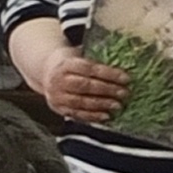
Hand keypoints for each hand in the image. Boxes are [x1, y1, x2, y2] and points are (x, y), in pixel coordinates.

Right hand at [11, 23, 128, 124]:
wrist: (46, 71)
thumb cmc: (71, 63)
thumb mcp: (79, 55)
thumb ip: (95, 61)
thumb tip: (125, 64)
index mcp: (65, 64)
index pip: (90, 69)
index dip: (109, 74)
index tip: (126, 78)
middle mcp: (58, 81)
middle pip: (85, 86)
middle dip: (107, 90)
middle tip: (125, 93)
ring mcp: (57, 96)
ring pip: (81, 102)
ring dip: (101, 104)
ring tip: (118, 105)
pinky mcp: (58, 108)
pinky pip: (76, 114)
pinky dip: (92, 116)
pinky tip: (105, 116)